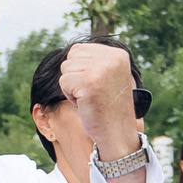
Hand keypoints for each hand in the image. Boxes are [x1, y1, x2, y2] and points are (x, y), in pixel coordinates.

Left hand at [57, 41, 141, 162]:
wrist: (118, 134)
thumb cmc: (110, 108)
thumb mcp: (110, 76)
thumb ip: (96, 60)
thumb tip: (73, 50)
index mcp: (118, 54)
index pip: (79, 49)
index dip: (81, 70)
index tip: (96, 85)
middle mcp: (111, 58)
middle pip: (71, 57)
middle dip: (75, 77)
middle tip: (92, 93)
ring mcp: (100, 69)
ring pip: (66, 69)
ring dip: (72, 87)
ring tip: (90, 98)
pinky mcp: (88, 82)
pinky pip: (63, 82)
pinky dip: (70, 97)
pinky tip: (86, 104)